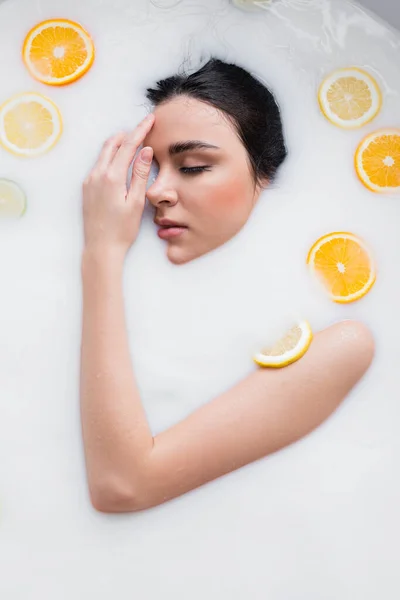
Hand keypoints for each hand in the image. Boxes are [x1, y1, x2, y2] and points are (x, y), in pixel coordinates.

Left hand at [82, 114, 154, 257]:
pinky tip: (120, 162)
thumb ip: (139, 174)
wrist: (101, 248)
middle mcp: (97, 175)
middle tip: (143, 128)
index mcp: (111, 177)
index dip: (140, 130)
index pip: (128, 146)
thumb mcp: (136, 202)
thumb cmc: (121, 230)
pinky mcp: (87, 188)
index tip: (150, 119)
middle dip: (128, 133)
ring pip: (104, 153)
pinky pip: (99, 165)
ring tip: (133, 142)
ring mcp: (89, 181)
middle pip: (112, 144)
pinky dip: (110, 157)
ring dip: (118, 144)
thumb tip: (145, 151)